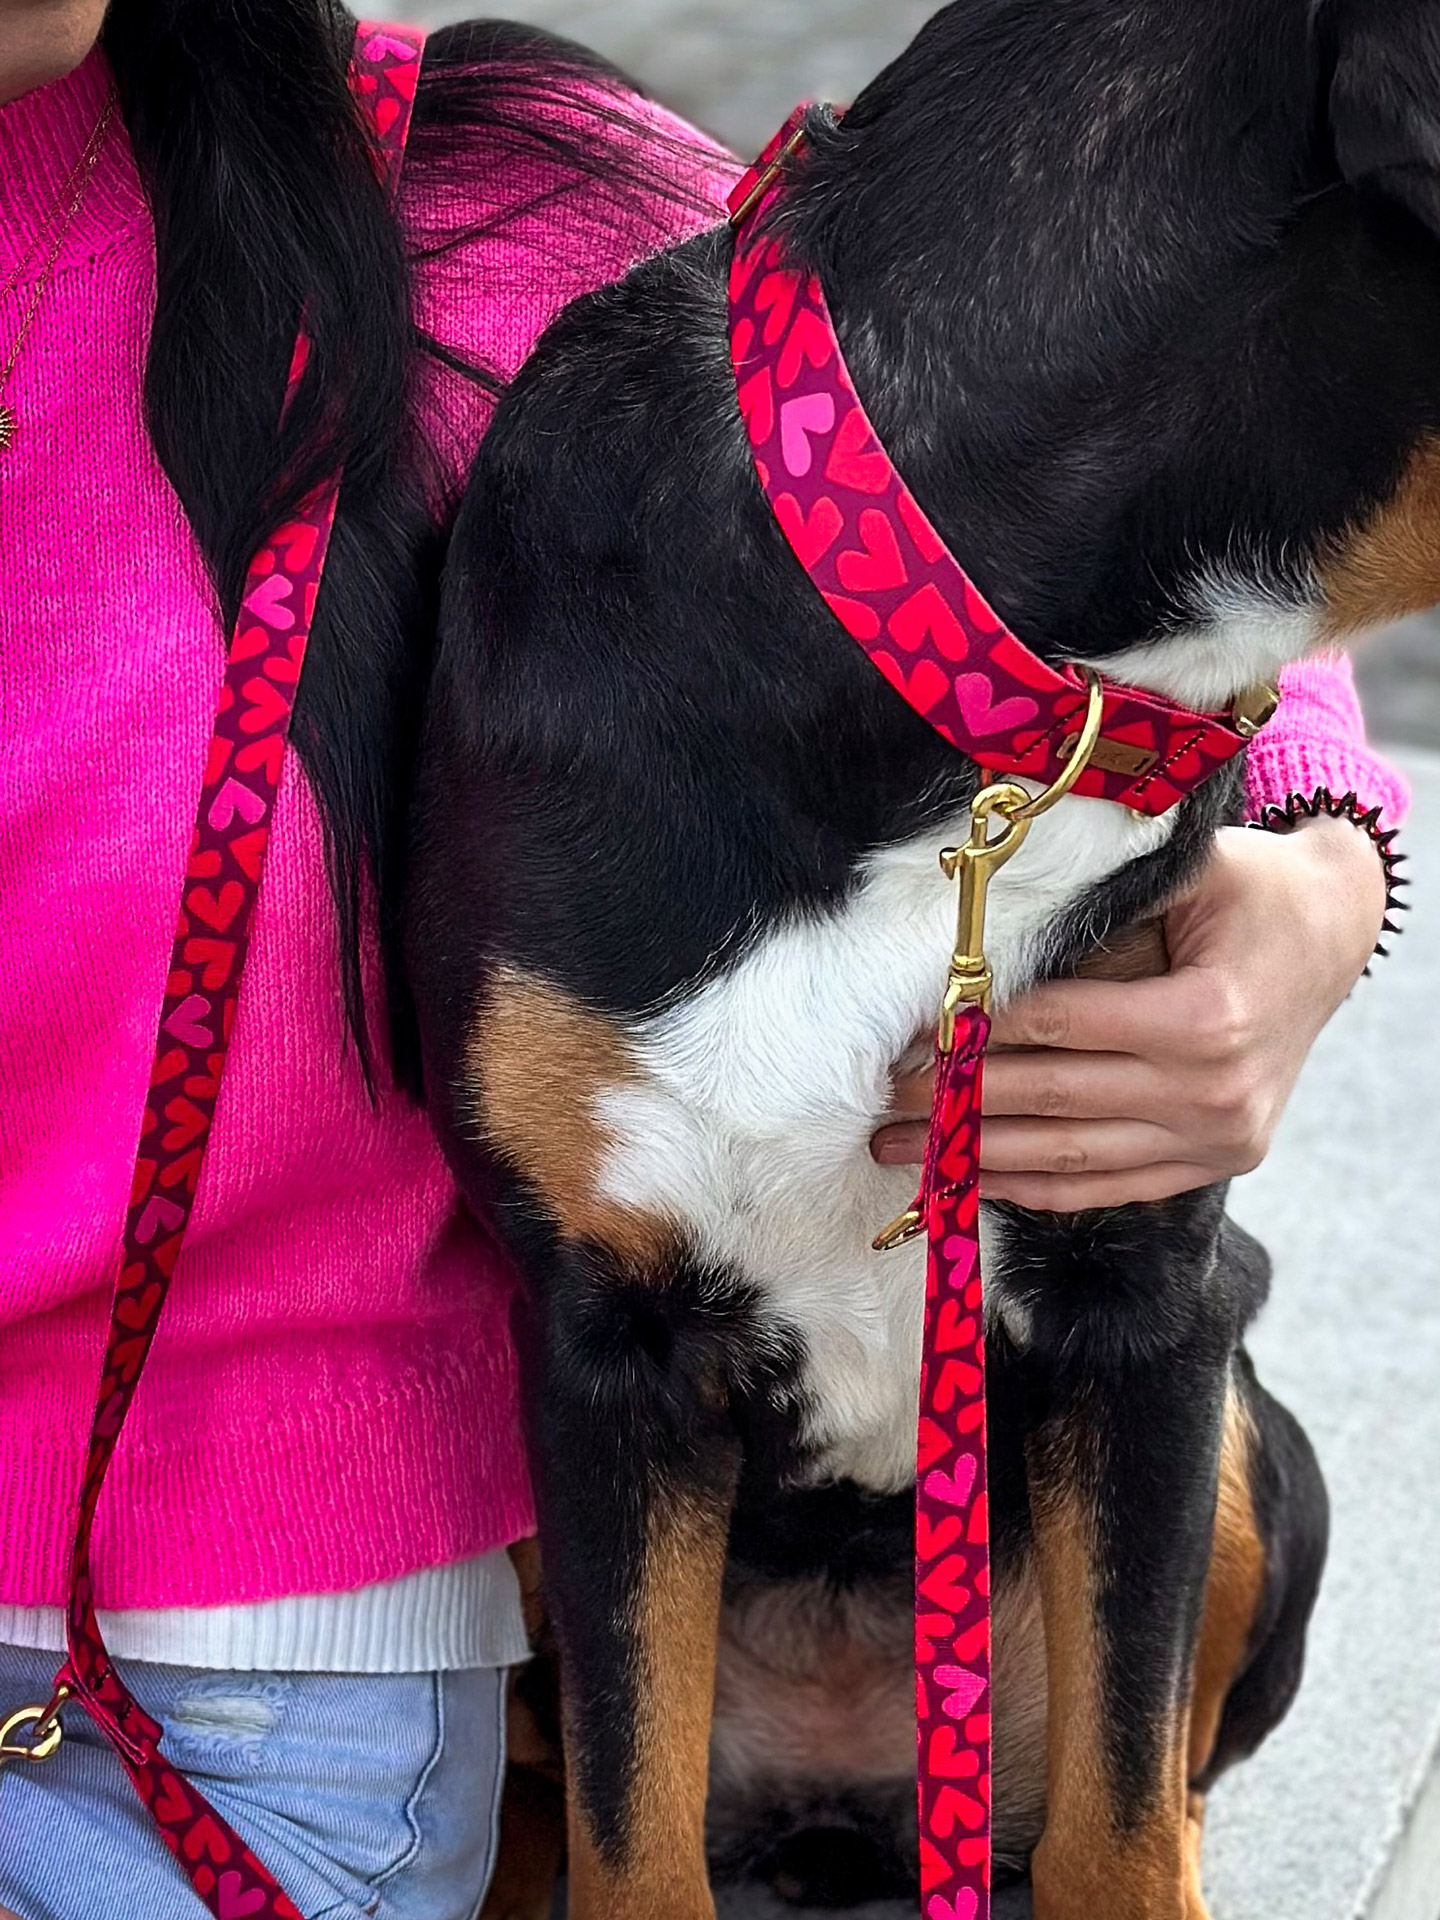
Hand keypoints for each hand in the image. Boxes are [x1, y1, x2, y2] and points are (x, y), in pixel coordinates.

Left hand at [871, 815, 1387, 1209]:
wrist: (1333, 935)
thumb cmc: (1250, 891)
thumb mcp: (1188, 871)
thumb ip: (1098, 905)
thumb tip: (979, 938)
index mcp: (1208, 1016)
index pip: (1060, 1025)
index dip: (976, 1031)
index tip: (908, 1033)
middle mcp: (1214, 1089)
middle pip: (1054, 1097)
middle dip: (956, 1100)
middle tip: (881, 1099)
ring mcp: (1218, 1137)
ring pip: (1073, 1157)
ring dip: (979, 1158)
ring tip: (903, 1153)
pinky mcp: (1216, 1161)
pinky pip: (1109, 1186)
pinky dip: (1037, 1186)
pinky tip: (974, 1179)